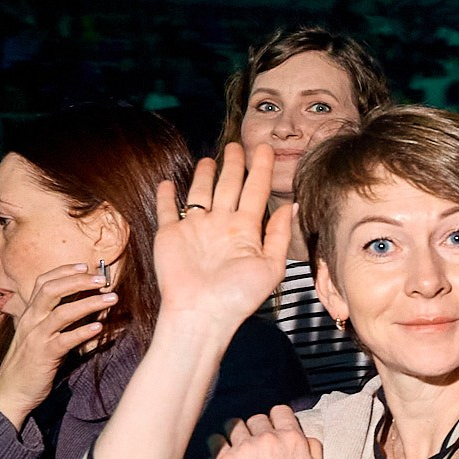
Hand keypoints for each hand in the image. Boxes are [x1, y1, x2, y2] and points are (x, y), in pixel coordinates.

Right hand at [0, 262, 119, 426]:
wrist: (10, 393)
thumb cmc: (29, 363)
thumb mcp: (38, 335)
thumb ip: (54, 319)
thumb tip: (82, 304)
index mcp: (30, 314)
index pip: (44, 282)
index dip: (64, 271)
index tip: (86, 265)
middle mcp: (31, 321)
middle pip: (52, 290)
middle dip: (79, 280)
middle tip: (102, 279)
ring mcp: (36, 338)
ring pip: (62, 312)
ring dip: (89, 303)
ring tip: (111, 298)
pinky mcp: (43, 356)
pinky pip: (64, 340)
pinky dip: (82, 331)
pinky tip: (99, 327)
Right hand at [155, 143, 297, 336]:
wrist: (202, 313)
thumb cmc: (238, 296)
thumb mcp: (271, 267)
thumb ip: (278, 235)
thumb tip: (291, 207)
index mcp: (245, 230)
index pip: (256, 191)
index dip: (261, 169)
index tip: (267, 148)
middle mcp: (221, 226)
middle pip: (229, 187)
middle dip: (234, 166)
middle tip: (238, 145)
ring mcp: (195, 229)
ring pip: (200, 194)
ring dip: (205, 176)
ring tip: (209, 158)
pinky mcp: (170, 235)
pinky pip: (167, 211)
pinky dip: (166, 196)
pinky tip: (168, 183)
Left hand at [211, 406, 324, 458]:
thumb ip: (313, 449)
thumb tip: (305, 437)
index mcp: (292, 438)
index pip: (280, 412)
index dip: (276, 418)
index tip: (271, 427)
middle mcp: (268, 438)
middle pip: (257, 418)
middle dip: (256, 429)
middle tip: (254, 443)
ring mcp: (245, 448)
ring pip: (234, 425)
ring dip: (235, 433)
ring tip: (235, 445)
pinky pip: (215, 439)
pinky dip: (217, 442)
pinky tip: (220, 451)